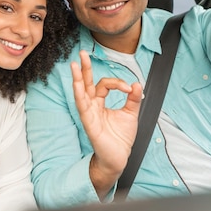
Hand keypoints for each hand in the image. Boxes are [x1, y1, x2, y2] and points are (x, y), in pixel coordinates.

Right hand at [71, 50, 142, 196]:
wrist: (119, 157)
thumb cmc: (121, 138)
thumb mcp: (131, 114)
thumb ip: (133, 98)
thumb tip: (136, 83)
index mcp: (100, 103)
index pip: (104, 85)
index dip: (116, 82)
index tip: (129, 88)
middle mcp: (92, 106)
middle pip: (86, 84)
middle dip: (84, 68)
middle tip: (82, 53)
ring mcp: (89, 114)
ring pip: (81, 93)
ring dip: (78, 78)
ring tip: (74, 64)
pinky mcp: (89, 123)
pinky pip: (82, 107)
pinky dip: (79, 95)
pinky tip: (77, 84)